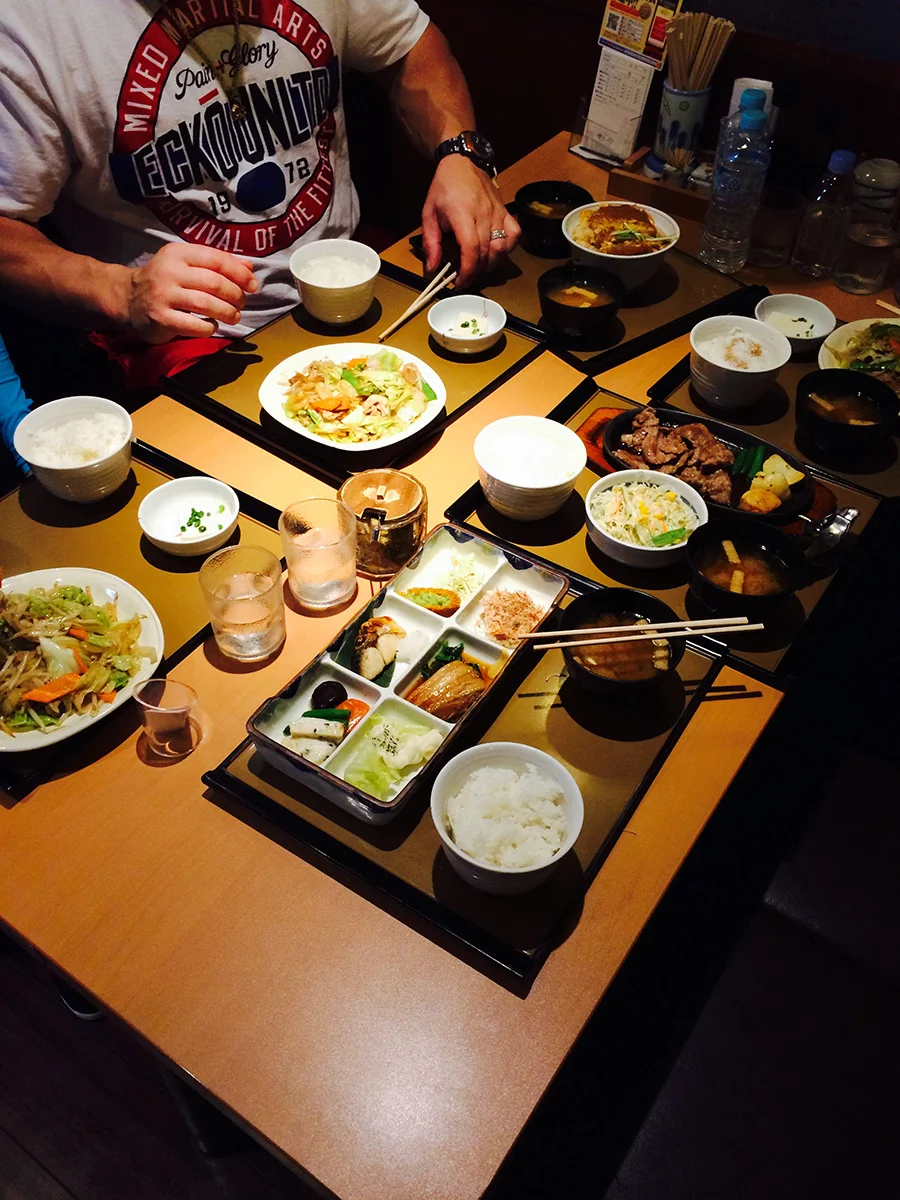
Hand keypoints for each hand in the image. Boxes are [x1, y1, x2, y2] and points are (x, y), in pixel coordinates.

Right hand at [126, 243, 257, 342]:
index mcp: (179, 253)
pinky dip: (209, 327)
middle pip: (214, 283)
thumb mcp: (187, 264)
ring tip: (234, 317)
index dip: (239, 273)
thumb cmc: (165, 281)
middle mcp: (170, 271)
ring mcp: (164, 295)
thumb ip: (217, 264)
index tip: (253, 285)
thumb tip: (250, 268)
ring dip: (227, 312)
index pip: (216, 260)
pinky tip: (211, 326)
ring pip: (206, 304)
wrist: (128, 298)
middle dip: (235, 295)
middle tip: (241, 304)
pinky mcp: (161, 318)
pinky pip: (194, 325)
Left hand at [421, 156, 519, 286]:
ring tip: (477, 266)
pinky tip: (496, 251)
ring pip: (502, 248)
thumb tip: (432, 269)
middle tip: (464, 277)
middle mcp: (484, 214)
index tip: (459, 282)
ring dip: (490, 264)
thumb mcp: (429, 215)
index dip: (467, 271)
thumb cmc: (444, 188)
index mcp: (462, 214)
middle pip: (486, 253)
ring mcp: (498, 213)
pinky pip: (514, 235)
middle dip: (475, 272)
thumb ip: (431, 243)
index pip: (471, 249)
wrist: (462, 163)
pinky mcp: (506, 212)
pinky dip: (508, 248)